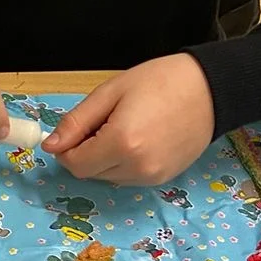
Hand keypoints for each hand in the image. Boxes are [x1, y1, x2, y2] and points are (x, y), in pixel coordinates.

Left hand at [45, 54, 215, 185]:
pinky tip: (139, 138)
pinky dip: (124, 162)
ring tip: (125, 127)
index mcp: (122, 143)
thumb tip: (50, 146)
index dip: (66, 149)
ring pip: (109, 177)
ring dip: (104, 158)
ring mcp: (153, 177)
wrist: (211, 89)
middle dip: (86, 152)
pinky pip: (129, 177)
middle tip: (103, 122)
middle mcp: (137, 168)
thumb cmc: (160, 81)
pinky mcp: (165, 179)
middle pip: (91, 173)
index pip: (75, 164)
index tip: (74, 130)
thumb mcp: (110, 93)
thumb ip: (77, 122)